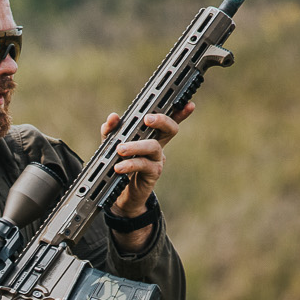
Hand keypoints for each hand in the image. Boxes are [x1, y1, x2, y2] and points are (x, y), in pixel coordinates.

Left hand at [101, 102, 191, 219]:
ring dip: (136, 146)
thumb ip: (111, 132)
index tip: (188, 104)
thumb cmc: (119, 166)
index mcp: (151, 136)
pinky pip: (143, 165)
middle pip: (170, 129)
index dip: (180, 113)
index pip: (167, 121)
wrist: (120, 195)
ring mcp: (157, 160)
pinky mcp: (152, 174)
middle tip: (147, 118)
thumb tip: (112, 117)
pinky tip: (119, 167)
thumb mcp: (112, 146)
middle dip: (161, 120)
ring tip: (120, 149)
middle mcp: (158, 146)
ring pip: (153, 146)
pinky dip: (129, 164)